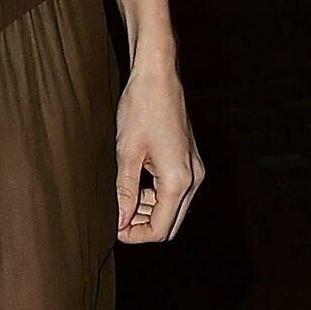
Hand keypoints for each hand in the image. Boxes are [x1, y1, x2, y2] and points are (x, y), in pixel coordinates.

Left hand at [114, 59, 204, 243]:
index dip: (136, 235)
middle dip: (144, 226)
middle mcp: (194, 178)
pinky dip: (158, 195)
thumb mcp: (126, 152)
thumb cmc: (141, 107)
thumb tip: (120, 222)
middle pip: (171, 223)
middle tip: (117, 218)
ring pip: (175, 208)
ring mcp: (196, 169)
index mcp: (178, 180)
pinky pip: (177, 191)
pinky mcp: (191, 160)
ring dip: (150, 211)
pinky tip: (137, 183)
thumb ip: (125, 192)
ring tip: (123, 199)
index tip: (114, 229)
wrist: (158, 75)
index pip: (160, 228)